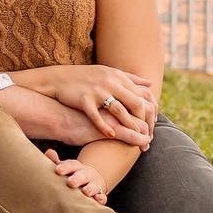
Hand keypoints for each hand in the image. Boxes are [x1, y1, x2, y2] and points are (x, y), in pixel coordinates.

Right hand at [26, 64, 156, 140]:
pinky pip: (96, 116)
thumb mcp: (110, 73)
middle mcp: (110, 82)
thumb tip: (150, 84)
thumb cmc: (87, 78)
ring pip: (119, 110)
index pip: (143, 95)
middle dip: (144, 122)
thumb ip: (131, 79)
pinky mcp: (84, 99)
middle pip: (136, 103)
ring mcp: (97, 91)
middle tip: (148, 137)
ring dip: (130, 126)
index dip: (151, 112)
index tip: (153, 125)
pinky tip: (111, 136)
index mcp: (119, 77)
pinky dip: (105, 127)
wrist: (59, 78)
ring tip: (136, 139)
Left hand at [44, 148, 107, 203]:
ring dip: (90, 188)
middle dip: (77, 178)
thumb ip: (55, 161)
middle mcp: (85, 175)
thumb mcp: (64, 168)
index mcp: (75, 167)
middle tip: (71, 182)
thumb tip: (49, 152)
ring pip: (93, 186)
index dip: (65, 167)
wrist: (90, 178)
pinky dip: (101, 198)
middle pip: (82, 175)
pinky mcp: (99, 195)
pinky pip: (102, 197)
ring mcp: (93, 185)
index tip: (58, 170)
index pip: (70, 165)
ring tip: (85, 191)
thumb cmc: (71, 174)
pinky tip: (99, 199)